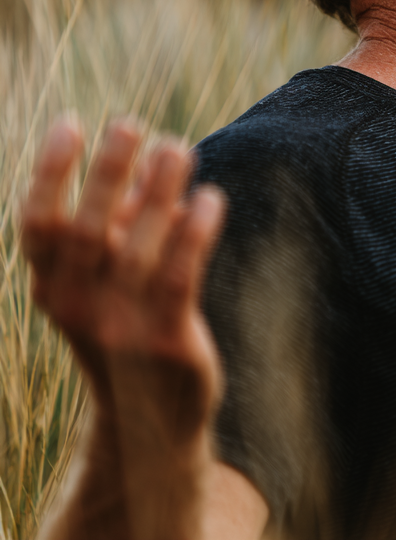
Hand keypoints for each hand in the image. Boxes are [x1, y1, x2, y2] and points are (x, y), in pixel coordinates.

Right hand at [22, 116, 224, 538]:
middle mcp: (78, 307)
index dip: (49, 172)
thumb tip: (161, 167)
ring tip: (177, 148)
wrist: (150, 423)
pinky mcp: (166, 342)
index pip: (36, 225)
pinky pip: (178, 278)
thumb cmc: (132, 328)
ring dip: (156, 193)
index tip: (70, 122)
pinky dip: (193, 235)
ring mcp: (119, 327)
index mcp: (54, 286)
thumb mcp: (114, 278)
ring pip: (135, 248)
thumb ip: (130, 225)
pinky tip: (209, 198)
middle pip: (85, 228)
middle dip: (107, 172)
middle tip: (131, 124)